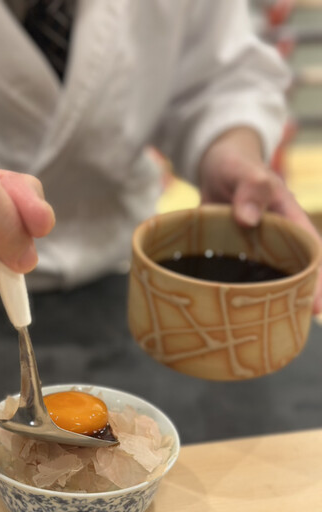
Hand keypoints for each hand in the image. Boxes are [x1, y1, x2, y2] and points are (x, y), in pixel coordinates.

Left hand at [199, 127, 321, 313]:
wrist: (214, 167)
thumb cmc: (236, 165)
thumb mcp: (244, 169)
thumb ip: (251, 187)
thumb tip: (248, 219)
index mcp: (289, 221)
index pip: (312, 254)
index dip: (318, 282)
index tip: (318, 308)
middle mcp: (276, 240)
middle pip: (293, 274)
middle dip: (296, 301)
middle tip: (289, 329)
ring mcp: (254, 250)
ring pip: (266, 281)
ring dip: (266, 303)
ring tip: (262, 332)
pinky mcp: (233, 255)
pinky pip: (238, 277)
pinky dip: (236, 294)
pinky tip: (228, 316)